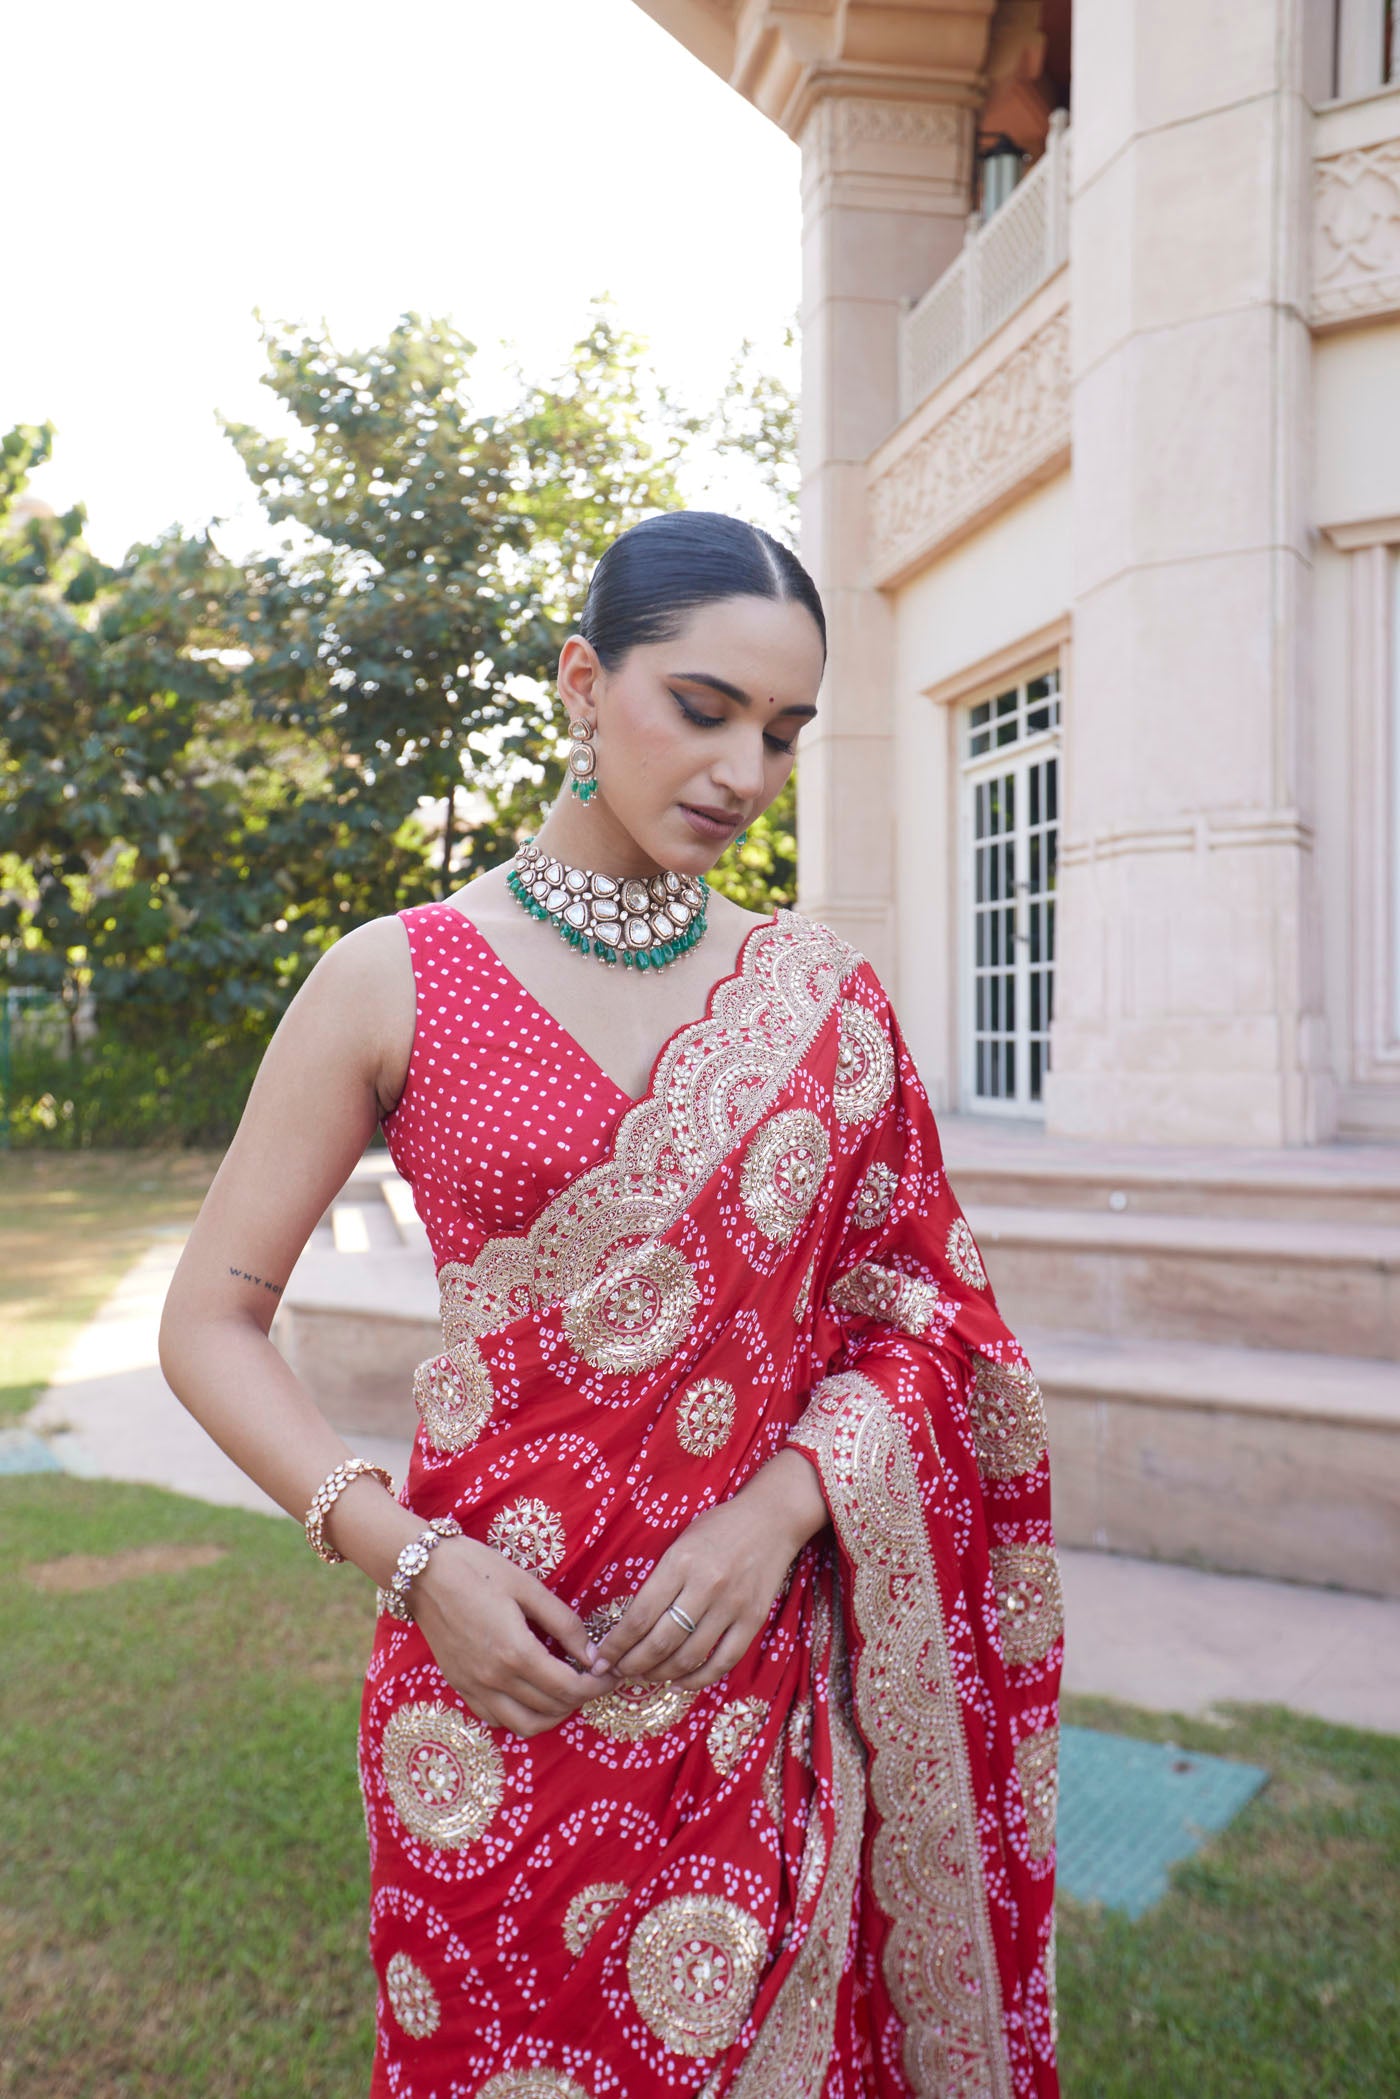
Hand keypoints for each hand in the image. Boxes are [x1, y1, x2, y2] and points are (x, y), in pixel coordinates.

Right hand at [410, 1534, 622, 1737]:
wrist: (424, 1572)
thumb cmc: (479, 1569)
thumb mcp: (528, 1587)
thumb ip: (563, 1623)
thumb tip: (591, 1652)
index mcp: (515, 1652)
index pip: (567, 1687)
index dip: (596, 1686)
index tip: (609, 1675)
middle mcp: (494, 1678)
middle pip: (551, 1708)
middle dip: (581, 1698)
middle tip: (594, 1680)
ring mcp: (474, 1687)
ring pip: (524, 1725)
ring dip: (553, 1715)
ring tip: (567, 1692)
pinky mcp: (460, 1686)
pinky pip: (497, 1719)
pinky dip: (522, 1716)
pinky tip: (532, 1695)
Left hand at [585, 1450, 828, 1693]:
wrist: (771, 1520)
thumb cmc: (717, 1528)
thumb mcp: (680, 1543)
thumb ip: (659, 1580)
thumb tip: (629, 1624)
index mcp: (680, 1562)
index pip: (640, 1615)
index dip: (616, 1645)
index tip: (599, 1659)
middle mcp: (706, 1586)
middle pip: (661, 1641)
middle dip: (631, 1664)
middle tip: (616, 1672)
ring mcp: (732, 1605)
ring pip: (688, 1656)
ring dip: (660, 1674)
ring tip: (643, 1676)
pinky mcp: (753, 1620)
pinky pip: (722, 1662)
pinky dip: (697, 1679)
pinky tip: (678, 1683)